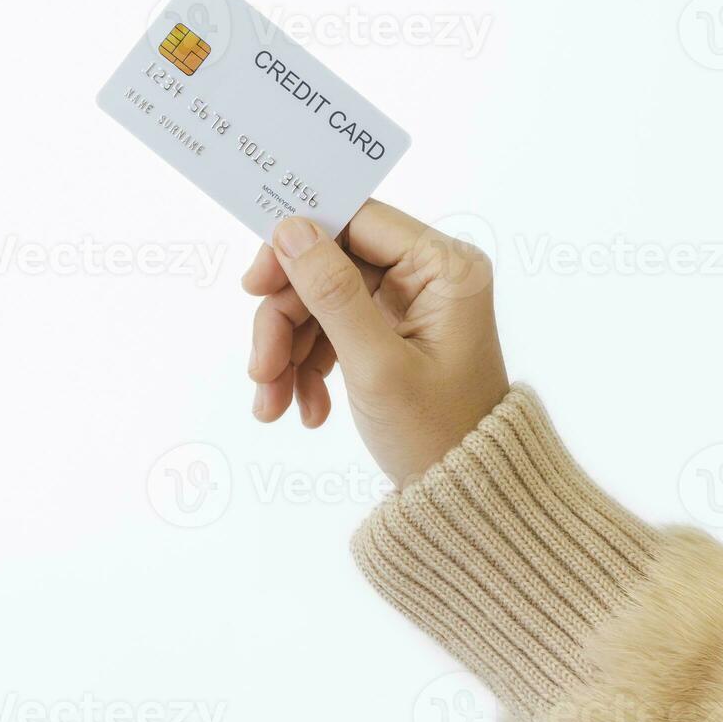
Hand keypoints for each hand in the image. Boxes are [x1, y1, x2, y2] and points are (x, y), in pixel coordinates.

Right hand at [243, 200, 507, 486]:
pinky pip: (333, 332)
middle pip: (330, 266)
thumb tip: (289, 227)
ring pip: (322, 302)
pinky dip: (308, 367)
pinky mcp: (391, 334)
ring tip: (271, 403)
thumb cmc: (438, 433)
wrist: (467, 501)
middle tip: (259, 367)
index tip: (255, 284)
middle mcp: (430, 275)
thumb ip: (332, 292)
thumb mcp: (377, 364)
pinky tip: (303, 409)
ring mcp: (409, 305)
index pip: (356, 221)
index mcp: (444, 266)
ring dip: (288, 350)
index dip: (298, 245)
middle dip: (287, 319)